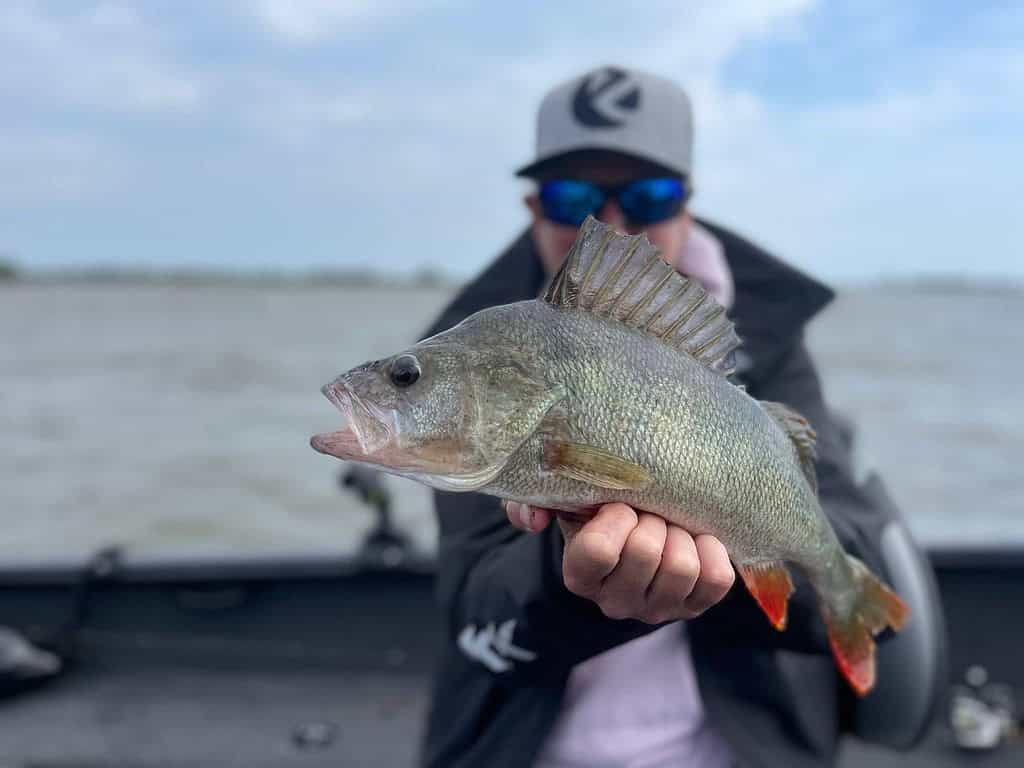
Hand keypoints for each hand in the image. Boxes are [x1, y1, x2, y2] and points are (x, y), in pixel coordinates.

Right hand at [504, 501, 734, 623]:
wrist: (636, 527)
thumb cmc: (597, 511)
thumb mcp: (562, 502)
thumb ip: (532, 502)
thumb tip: (533, 520)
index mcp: (580, 575)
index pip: (598, 551)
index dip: (615, 519)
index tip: (620, 504)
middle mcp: (616, 601)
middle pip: (645, 552)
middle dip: (651, 519)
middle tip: (649, 511)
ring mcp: (658, 609)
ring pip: (682, 566)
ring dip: (681, 534)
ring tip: (671, 525)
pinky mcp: (696, 607)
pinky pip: (717, 579)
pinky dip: (712, 549)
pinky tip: (697, 538)